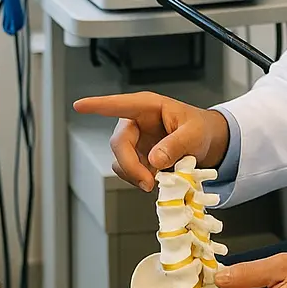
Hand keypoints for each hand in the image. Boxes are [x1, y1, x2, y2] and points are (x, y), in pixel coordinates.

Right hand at [72, 91, 229, 189]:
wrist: (207, 143)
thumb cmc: (200, 129)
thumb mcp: (194, 134)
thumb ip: (176, 145)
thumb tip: (154, 160)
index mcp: (148, 107)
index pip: (119, 104)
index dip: (98, 105)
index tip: (78, 105)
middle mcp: (136, 122)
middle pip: (119, 143)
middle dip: (130, 165)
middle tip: (148, 183)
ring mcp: (135, 140)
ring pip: (120, 160)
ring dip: (135, 174)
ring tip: (158, 181)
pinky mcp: (136, 156)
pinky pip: (127, 170)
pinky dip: (139, 179)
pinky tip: (156, 179)